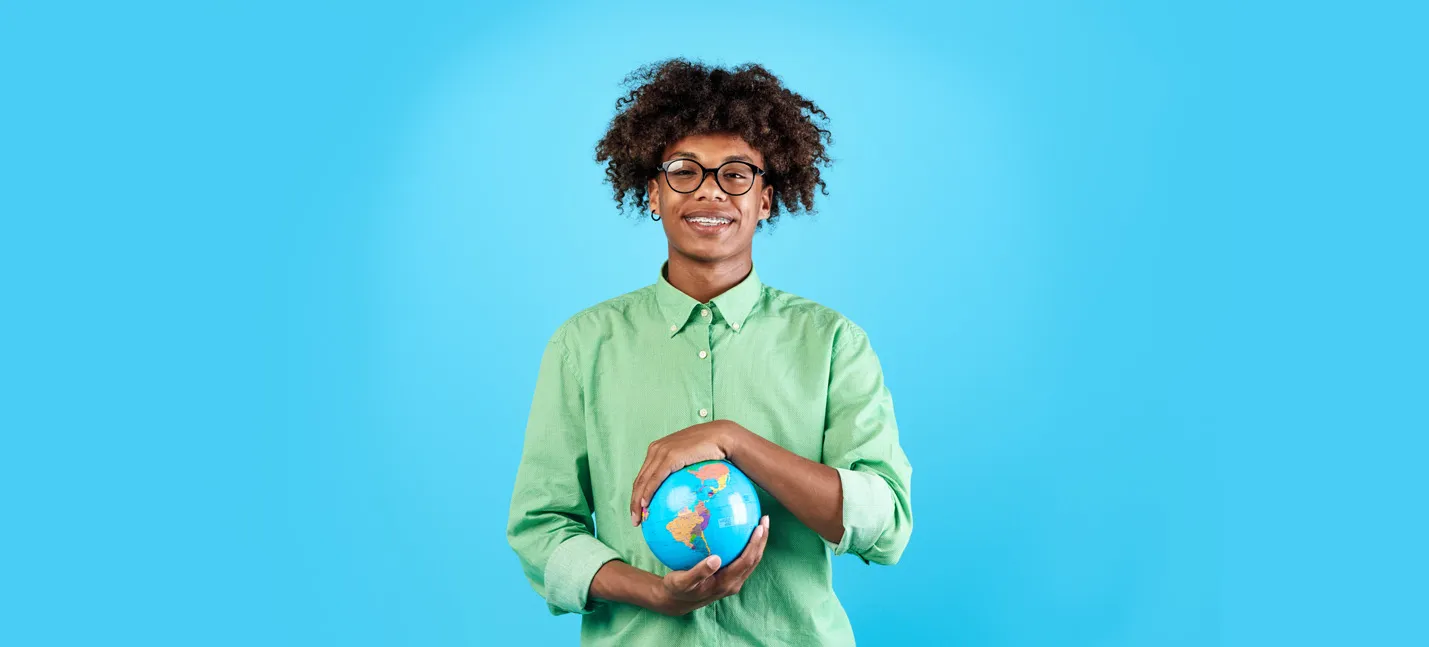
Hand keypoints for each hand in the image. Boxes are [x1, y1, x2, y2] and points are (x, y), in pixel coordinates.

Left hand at [631, 420, 745, 525]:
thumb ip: (683, 470)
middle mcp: (656, 449)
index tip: (639, 511)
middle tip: (635, 521)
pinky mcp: (670, 456)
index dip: (638, 493)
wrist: (722, 436)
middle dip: (634, 501)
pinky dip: (648, 493)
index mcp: (659, 449)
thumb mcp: (692, 460)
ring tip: (637, 519)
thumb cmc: (712, 450)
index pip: (644, 475)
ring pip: (643, 481)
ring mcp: (662, 452)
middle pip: (640, 479)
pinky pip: (655, 479)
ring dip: (637, 502)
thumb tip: (685, 493)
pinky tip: (645, 506)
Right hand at [653, 515, 769, 615]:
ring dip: (757, 543)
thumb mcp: (682, 582)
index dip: (754, 545)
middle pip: (754, 560)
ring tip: (759, 522)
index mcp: (725, 583)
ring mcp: (732, 581)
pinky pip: (743, 561)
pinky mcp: (729, 578)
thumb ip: (699, 572)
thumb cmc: (677, 589)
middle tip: (764, 518)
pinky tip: (741, 532)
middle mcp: (732, 583)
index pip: (746, 562)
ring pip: (751, 561)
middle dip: (761, 540)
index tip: (759, 527)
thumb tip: (715, 559)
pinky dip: (747, 546)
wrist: (676, 602)